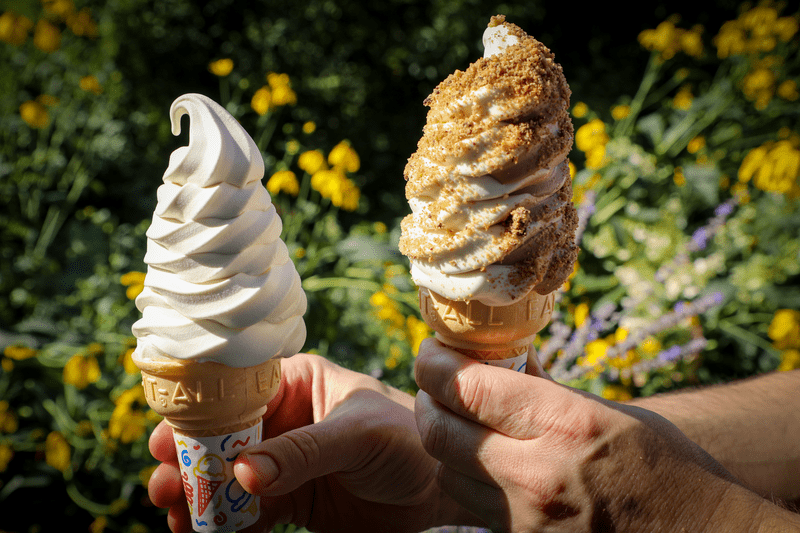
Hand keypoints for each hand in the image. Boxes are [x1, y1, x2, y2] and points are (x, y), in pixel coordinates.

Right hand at [147, 352, 468, 532]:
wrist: (442, 490)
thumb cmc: (408, 439)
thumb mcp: (358, 436)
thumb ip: (303, 452)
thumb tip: (242, 472)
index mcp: (299, 383)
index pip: (238, 393)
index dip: (200, 415)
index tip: (167, 440)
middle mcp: (287, 419)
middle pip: (224, 438)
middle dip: (192, 460)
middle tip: (165, 485)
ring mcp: (287, 463)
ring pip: (231, 478)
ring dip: (202, 495)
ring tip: (177, 515)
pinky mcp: (293, 501)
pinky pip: (251, 512)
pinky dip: (228, 523)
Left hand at [414, 338, 761, 532]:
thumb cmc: (662, 465)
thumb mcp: (607, 412)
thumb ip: (546, 388)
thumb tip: (501, 358)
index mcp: (564, 422)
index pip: (467, 387)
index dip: (434, 364)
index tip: (431, 352)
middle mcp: (537, 472)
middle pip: (439, 432)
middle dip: (426, 401)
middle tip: (433, 384)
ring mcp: (526, 517)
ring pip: (446, 471)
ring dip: (441, 441)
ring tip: (455, 420)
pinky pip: (470, 504)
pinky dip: (464, 476)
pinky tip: (479, 459)